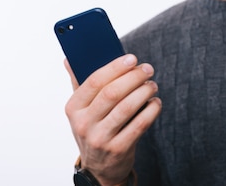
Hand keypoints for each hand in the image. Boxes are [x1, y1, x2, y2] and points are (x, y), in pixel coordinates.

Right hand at [64, 54, 161, 185]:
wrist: (99, 167)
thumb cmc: (93, 128)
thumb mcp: (81, 109)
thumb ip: (78, 83)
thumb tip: (70, 59)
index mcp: (73, 108)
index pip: (94, 81)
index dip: (115, 67)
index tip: (132, 58)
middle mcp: (84, 124)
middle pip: (112, 93)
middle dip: (134, 77)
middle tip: (148, 69)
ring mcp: (100, 138)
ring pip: (127, 108)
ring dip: (144, 92)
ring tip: (152, 85)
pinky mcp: (118, 149)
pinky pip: (140, 124)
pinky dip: (151, 110)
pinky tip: (155, 102)